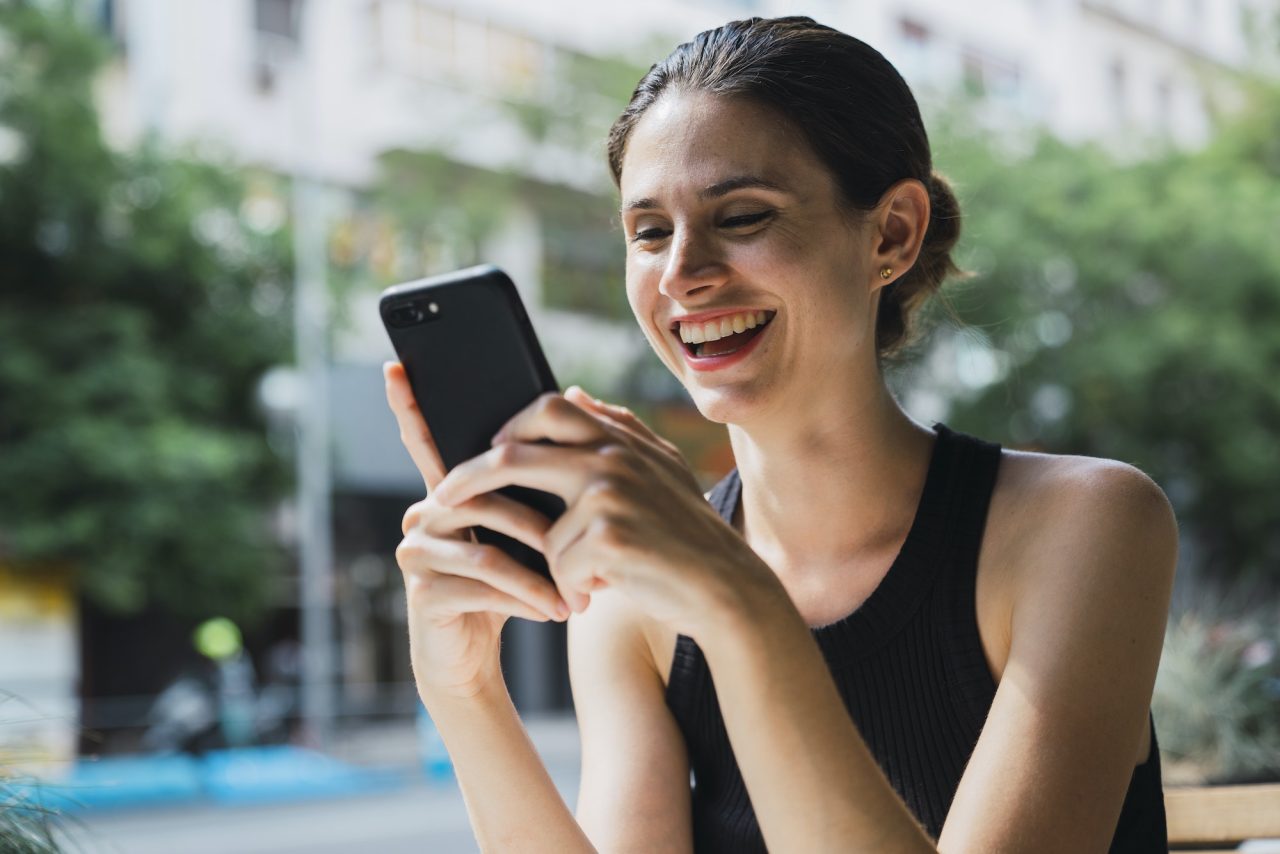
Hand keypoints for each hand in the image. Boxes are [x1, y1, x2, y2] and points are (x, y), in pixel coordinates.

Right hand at [383, 362, 569, 701]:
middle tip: (585, 544)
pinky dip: (527, 597)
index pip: (426, 441)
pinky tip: (553, 611)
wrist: (477, 654)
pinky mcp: (422, 590)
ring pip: (488, 544)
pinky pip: (483, 582)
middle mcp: (423, 512)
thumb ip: (539, 483)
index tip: (396, 365)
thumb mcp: (530, 533)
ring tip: (578, 594)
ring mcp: (417, 550)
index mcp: (450, 492)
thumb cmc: (512, 585)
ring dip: (542, 570)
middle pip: (484, 495)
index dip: (408, 405)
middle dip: (542, 525)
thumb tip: (573, 409)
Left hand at [429, 386, 779, 638]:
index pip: (549, 406)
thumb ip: (616, 429)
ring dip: (554, 564)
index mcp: (621, 439)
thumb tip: (572, 393)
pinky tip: (601, 593)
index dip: (510, 424)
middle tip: (442, 500)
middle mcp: (612, 457)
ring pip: (540, 529)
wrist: (726, 588)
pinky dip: (573, 587)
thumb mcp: (660, 470)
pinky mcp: (606, 535)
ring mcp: (609, 494)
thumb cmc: (685, 535)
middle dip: (468, 478)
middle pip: (513, 454)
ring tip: (585, 579)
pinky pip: (559, 564)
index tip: (488, 447)